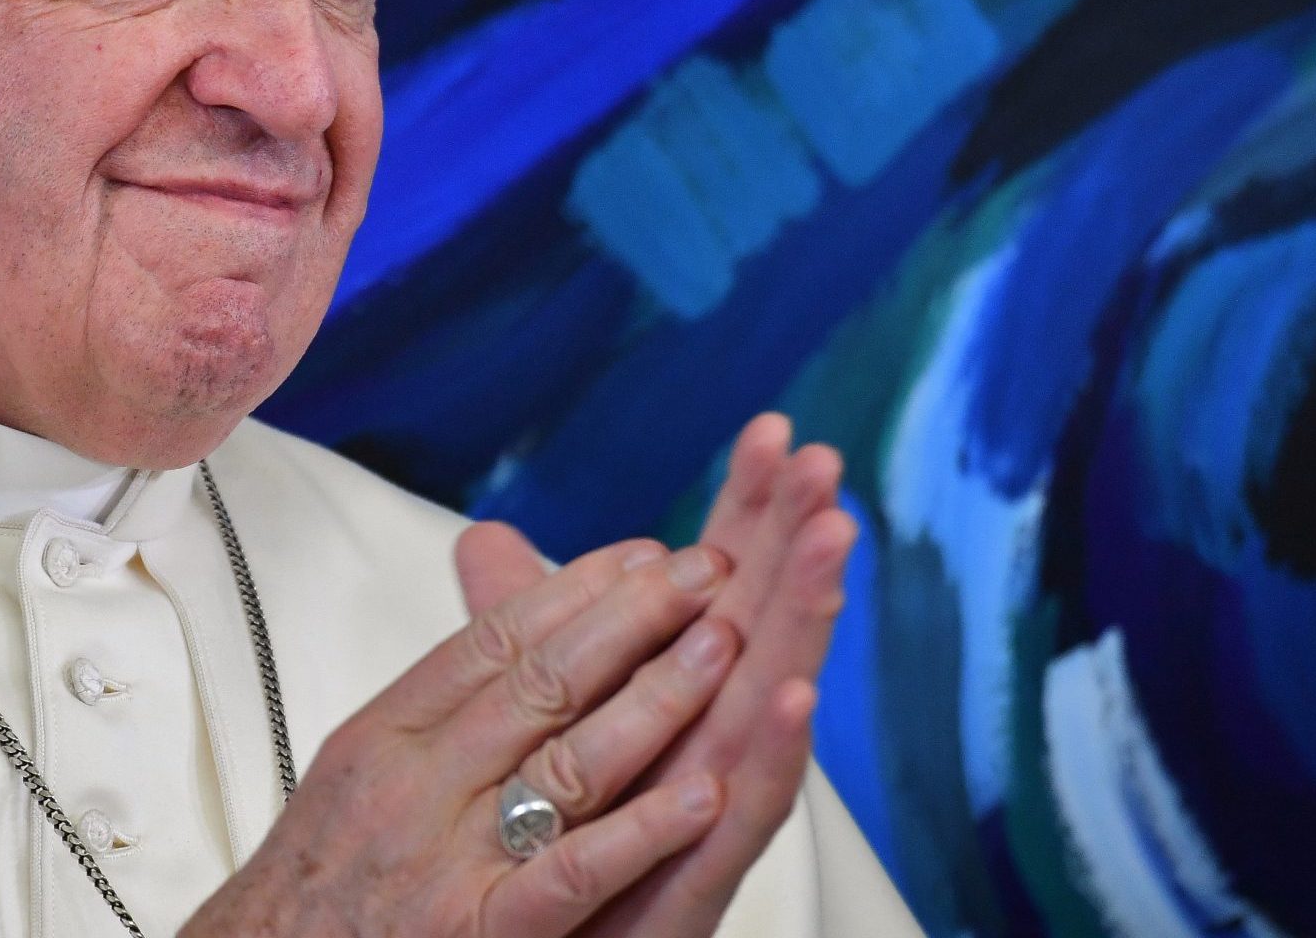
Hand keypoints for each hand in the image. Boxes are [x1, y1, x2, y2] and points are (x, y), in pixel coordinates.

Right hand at [183, 536, 743, 936]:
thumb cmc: (314, 894)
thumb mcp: (355, 781)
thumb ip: (432, 712)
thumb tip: (501, 643)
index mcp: (383, 737)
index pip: (493, 640)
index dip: (578, 589)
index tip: (647, 555)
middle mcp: (412, 786)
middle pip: (540, 680)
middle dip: (635, 616)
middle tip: (710, 569)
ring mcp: (445, 862)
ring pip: (567, 762)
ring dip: (656, 698)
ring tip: (725, 648)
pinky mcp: (475, 936)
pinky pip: (571, 874)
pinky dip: (641, 833)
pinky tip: (702, 794)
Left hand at [453, 413, 858, 935]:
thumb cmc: (547, 845)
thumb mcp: (528, 717)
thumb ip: (518, 630)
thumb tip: (484, 539)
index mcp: (666, 698)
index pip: (714, 584)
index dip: (743, 510)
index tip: (774, 432)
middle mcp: (700, 745)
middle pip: (756, 624)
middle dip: (792, 543)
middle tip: (826, 464)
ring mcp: (706, 813)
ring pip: (763, 705)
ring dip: (801, 623)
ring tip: (831, 544)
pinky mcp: (695, 882)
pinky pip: (738, 817)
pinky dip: (769, 756)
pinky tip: (792, 694)